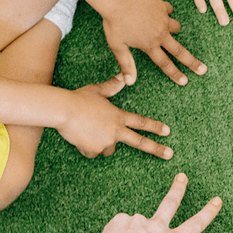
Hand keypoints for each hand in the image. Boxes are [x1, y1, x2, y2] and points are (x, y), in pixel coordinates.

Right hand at [59, 74, 173, 159]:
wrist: (62, 111)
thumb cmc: (79, 98)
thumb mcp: (97, 90)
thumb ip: (112, 87)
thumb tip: (123, 77)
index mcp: (118, 116)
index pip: (141, 122)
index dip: (155, 127)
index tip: (167, 132)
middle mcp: (116, 131)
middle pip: (139, 142)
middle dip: (156, 149)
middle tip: (169, 154)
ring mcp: (106, 142)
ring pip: (109, 148)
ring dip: (102, 143)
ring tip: (88, 130)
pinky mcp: (93, 150)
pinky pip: (92, 152)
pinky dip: (87, 147)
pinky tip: (79, 136)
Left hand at [98, 172, 222, 232]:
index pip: (195, 224)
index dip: (208, 212)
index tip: (216, 201)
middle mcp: (156, 227)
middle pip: (171, 202)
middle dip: (178, 188)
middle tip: (181, 177)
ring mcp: (137, 221)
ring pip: (141, 225)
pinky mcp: (119, 219)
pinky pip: (125, 226)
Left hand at [101, 0, 206, 84]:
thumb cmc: (114, 23)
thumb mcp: (117, 46)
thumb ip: (126, 64)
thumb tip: (130, 82)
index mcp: (149, 45)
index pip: (165, 63)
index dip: (175, 74)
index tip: (185, 81)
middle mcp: (160, 34)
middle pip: (180, 51)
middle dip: (192, 62)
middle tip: (203, 70)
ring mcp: (163, 19)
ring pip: (176, 27)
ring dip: (174, 30)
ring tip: (166, 29)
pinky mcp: (162, 6)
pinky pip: (169, 10)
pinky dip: (165, 12)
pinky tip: (159, 11)